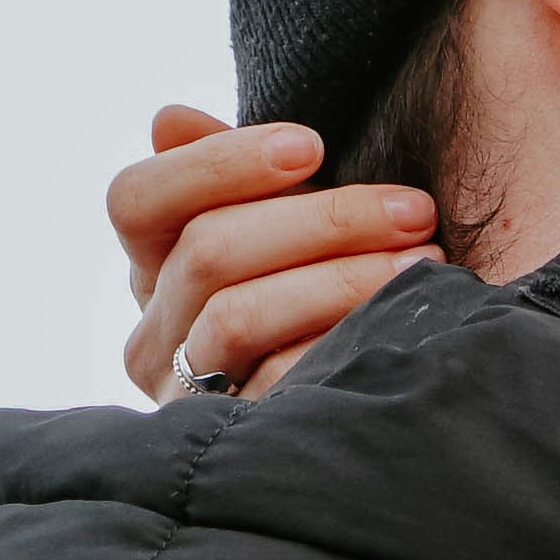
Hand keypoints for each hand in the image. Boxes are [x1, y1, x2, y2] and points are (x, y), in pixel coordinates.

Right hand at [111, 104, 438, 406]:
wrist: (368, 410)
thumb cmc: (325, 294)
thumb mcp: (286, 228)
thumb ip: (233, 174)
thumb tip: (166, 120)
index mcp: (153, 267)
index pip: (137, 200)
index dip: (218, 164)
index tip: (312, 146)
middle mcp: (151, 334)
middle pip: (207, 251)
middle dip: (322, 220)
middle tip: (414, 210)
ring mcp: (183, 393)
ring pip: (238, 314)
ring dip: (342, 280)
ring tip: (423, 261)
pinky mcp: (232, 439)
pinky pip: (276, 382)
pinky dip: (341, 345)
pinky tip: (401, 327)